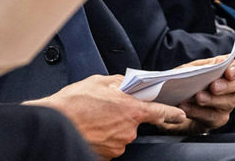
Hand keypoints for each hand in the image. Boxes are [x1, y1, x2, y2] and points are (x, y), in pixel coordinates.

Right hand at [31, 74, 187, 158]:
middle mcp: (128, 130)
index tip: (180, 115)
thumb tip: (126, 84)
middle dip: (122, 115)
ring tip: (92, 119)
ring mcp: (118, 145)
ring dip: (110, 127)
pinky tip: (90, 129)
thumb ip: (119, 83)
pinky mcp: (108, 155)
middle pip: (133, 122)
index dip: (172, 113)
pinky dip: (103, 137)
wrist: (54, 122)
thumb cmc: (74, 102)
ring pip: (120, 134)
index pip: (160, 112)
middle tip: (103, 109)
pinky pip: (110, 144)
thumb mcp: (98, 82)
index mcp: (130, 109)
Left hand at [176, 50, 234, 132]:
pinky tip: (186, 107)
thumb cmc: (188, 79)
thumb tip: (219, 63)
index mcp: (229, 66)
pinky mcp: (219, 118)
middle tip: (214, 87)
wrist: (177, 101)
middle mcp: (234, 84)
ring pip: (229, 101)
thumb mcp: (192, 68)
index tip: (229, 72)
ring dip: (212, 99)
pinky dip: (198, 111)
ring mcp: (228, 102)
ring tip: (197, 97)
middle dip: (230, 85)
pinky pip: (213, 116)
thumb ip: (205, 66)